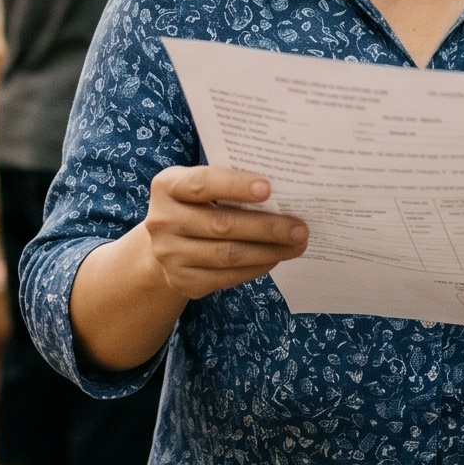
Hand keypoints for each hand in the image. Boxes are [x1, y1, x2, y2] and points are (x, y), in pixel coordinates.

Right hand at [133, 165, 307, 301]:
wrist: (166, 243)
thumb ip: (230, 183)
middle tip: (300, 227)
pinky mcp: (181, 281)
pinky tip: (275, 258)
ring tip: (297, 244)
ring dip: (268, 251)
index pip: (202, 183)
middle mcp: (162, 221)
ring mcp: (169, 254)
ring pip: (227, 255)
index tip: (268, 188)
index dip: (235, 186)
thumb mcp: (203, 186)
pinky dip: (256, 267)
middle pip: (221, 225)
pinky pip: (226, 277)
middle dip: (266, 227)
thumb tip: (285, 189)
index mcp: (167, 186)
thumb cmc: (197, 204)